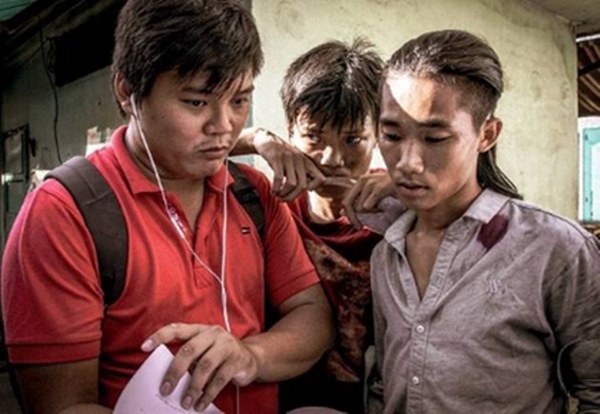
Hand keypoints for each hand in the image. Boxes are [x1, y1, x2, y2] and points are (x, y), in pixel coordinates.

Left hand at [141, 323, 260, 411]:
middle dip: (175, 371)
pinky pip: (220, 379)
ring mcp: (227, 345)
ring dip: (193, 387)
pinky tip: (200, 404)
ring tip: (185, 402)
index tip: (144, 347)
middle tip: (166, 389)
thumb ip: (190, 359)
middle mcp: (213, 334)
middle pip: (190, 350)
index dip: (160, 336)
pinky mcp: (237, 360)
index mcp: (200, 330)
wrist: (252, 358)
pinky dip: (208, 394)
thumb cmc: (221, 356)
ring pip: (205, 366)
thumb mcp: (205, 352)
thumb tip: (169, 378)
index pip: (177, 329)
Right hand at [252, 128, 325, 200]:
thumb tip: (310, 190)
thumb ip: (303, 174)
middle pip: (303, 186)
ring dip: (284, 194)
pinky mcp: (277, 158)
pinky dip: (276, 188)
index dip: (313, 188)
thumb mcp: (296, 163)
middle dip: (293, 197)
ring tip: (277, 196)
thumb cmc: (282, 157)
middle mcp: (300, 159)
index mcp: (307, 162)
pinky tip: (273, 191)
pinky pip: (279, 178)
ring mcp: (289, 158)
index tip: (301, 191)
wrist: (266, 140)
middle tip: (283, 199)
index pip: (321, 179)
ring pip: (292, 184)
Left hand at [342, 171, 394, 228]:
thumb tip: (341, 212)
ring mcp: (371, 183)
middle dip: (353, 218)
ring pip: (360, 208)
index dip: (349, 215)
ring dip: (370, 214)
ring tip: (380, 211)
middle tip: (360, 226)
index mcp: (360, 182)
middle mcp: (363, 180)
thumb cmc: (392, 190)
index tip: (356, 225)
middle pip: (348, 204)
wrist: (410, 182)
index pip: (346, 201)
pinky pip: (368, 206)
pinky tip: (382, 209)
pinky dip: (375, 211)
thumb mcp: (373, 196)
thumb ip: (357, 202)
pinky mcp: (379, 187)